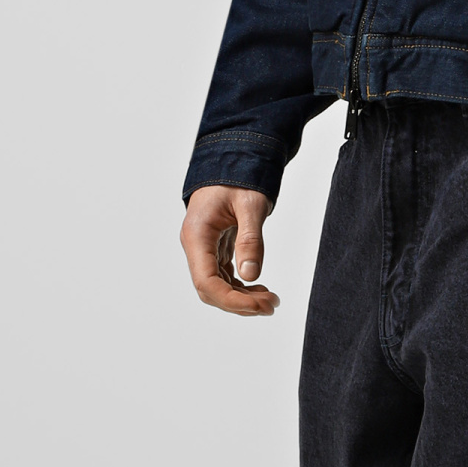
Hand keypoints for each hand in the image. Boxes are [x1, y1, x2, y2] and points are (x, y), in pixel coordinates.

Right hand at [181, 184, 278, 316]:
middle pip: (210, 290)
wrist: (232, 160)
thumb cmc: (238, 176)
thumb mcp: (250, 204)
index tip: (259, 306)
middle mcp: (196, 245)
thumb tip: (250, 276)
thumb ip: (250, 239)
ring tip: (271, 300)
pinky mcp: (215, 248)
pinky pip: (224, 276)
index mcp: (197, 235)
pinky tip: (260, 289)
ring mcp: (204, 248)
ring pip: (216, 286)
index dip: (232, 300)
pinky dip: (241, 287)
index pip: (206, 282)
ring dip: (242, 298)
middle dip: (239, 303)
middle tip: (271, 305)